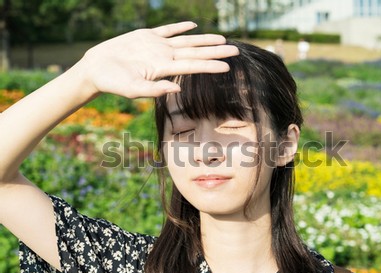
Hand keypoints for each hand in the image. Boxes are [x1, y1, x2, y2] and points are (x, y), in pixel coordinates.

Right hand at [79, 21, 238, 97]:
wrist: (96, 70)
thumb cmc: (112, 83)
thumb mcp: (132, 89)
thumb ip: (154, 90)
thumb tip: (176, 90)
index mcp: (163, 69)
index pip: (192, 66)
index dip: (210, 66)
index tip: (228, 67)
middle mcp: (164, 57)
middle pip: (195, 53)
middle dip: (216, 52)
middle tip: (236, 50)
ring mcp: (157, 46)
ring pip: (186, 41)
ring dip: (204, 40)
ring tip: (222, 39)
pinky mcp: (146, 36)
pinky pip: (167, 30)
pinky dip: (180, 27)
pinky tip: (193, 26)